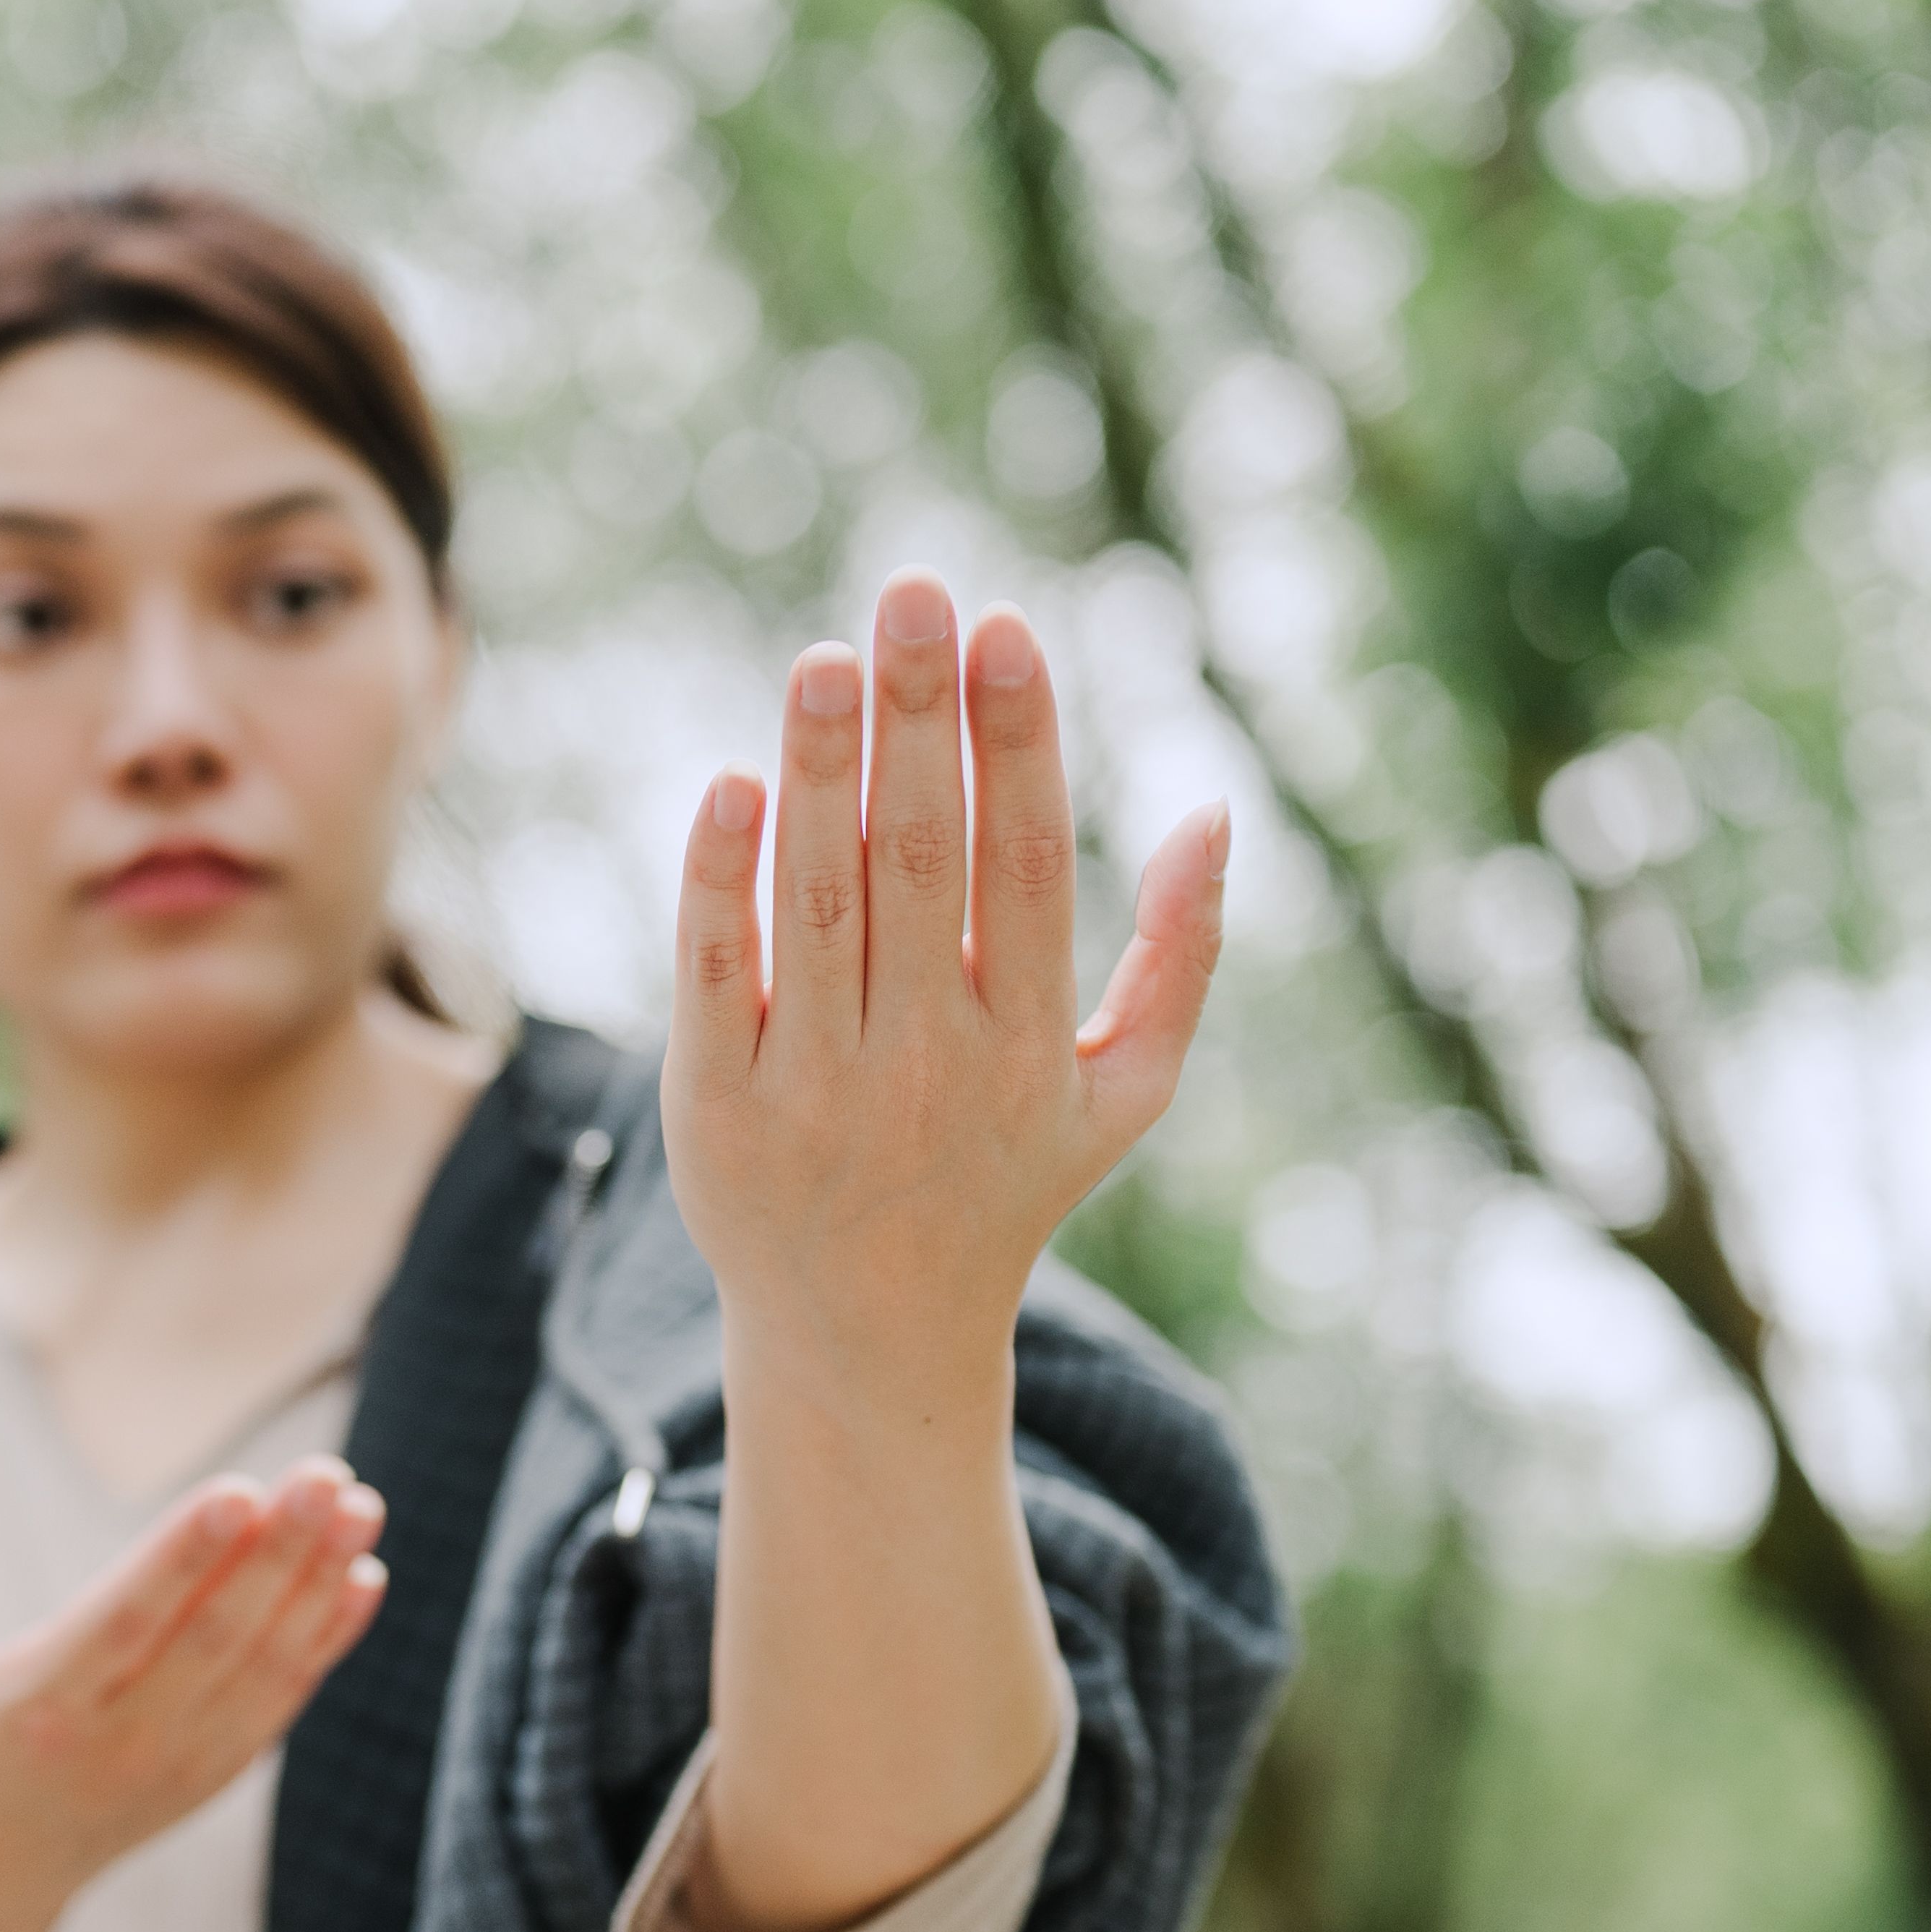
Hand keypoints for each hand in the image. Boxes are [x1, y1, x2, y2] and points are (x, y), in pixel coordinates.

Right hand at [0, 1429, 387, 1905]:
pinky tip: (363, 1571)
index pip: (126, 1624)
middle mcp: (117, 1746)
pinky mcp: (216, 1774)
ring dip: (316, 1584)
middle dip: (277, 1553)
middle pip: (214, 1641)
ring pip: (263, 1669)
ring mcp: (178, 1767)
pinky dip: (327, 1638)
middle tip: (325, 1474)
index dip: (186, 1557)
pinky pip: (283, 1700)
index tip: (239, 1488)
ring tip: (358, 1503)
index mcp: (36, 1708)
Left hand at [661, 570, 1227, 1412]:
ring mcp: (817, 1088)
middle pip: (923, 864)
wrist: (868, 1338)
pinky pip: (716, 978)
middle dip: (920, 722)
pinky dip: (719, 884)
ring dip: (819, 775)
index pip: (1023, 865)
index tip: (1006, 629)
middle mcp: (927, 1063)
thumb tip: (1214, 815)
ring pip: (819, 905)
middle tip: (910, 593)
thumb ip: (1179, 961)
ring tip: (822, 659)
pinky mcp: (717, 1110)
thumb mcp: (1122, 1095)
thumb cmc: (1006, 1186)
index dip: (1018, 742)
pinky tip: (727, 786)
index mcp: (1028, 1044)